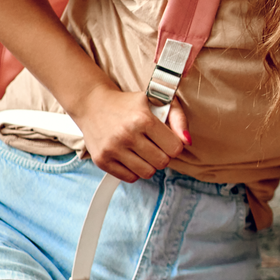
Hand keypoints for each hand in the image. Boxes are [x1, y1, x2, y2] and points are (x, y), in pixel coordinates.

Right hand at [73, 84, 189, 181]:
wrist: (92, 104)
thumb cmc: (129, 104)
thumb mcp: (156, 101)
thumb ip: (178, 118)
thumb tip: (187, 141)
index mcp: (143, 119)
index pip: (175, 148)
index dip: (174, 145)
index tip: (166, 139)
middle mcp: (127, 135)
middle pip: (162, 162)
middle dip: (162, 155)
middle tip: (154, 145)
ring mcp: (112, 149)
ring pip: (148, 173)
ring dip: (149, 164)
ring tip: (142, 151)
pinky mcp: (101, 160)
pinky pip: (130, 178)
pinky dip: (134, 170)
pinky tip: (130, 156)